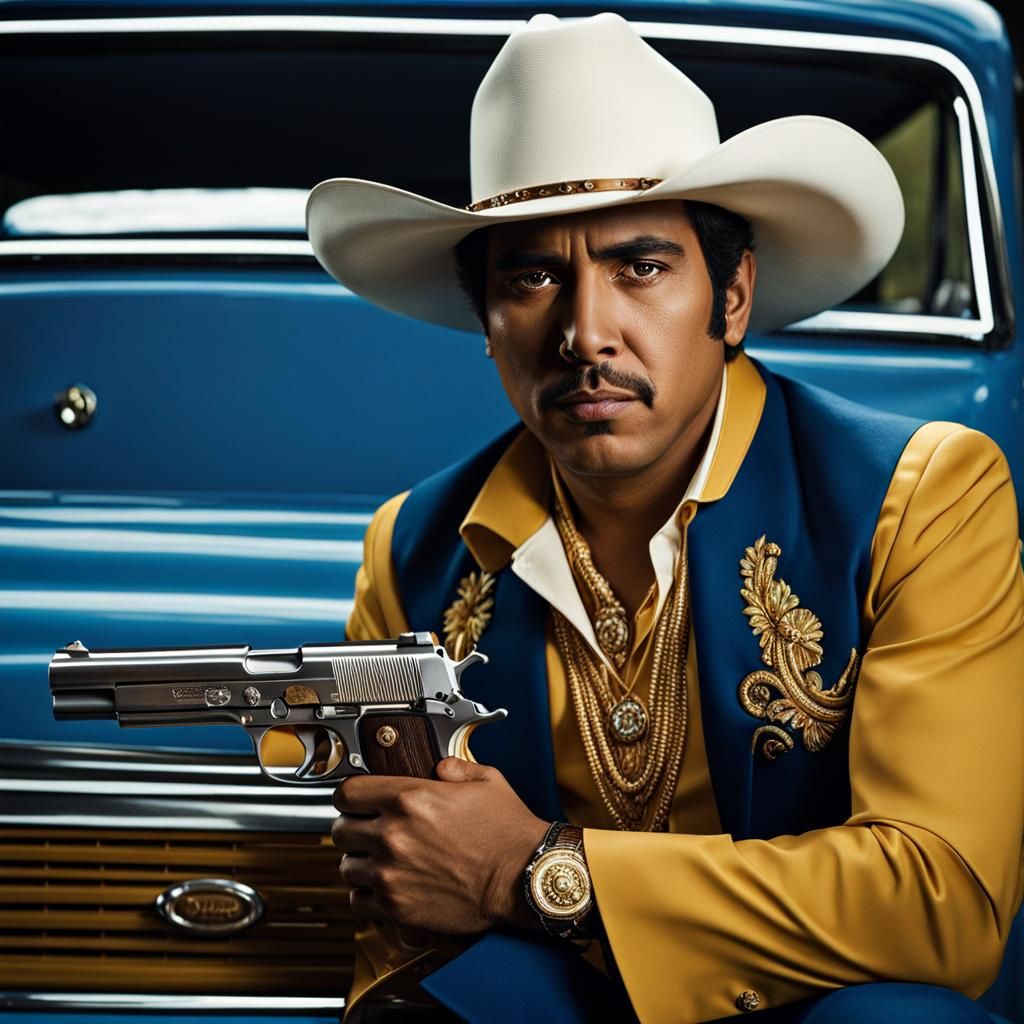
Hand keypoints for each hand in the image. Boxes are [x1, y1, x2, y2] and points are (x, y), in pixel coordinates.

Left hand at [331, 757, 548, 933]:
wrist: (523, 877)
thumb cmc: (508, 831)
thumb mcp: (486, 780)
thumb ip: (455, 766)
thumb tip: (439, 767)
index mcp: (409, 798)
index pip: (347, 792)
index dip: (350, 795)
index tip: (356, 801)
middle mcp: (393, 835)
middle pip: (340, 830)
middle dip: (352, 828)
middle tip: (368, 830)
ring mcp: (391, 873)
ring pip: (346, 866)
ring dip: (359, 862)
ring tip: (377, 860)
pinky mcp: (396, 907)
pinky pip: (357, 901)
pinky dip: (366, 894)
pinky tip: (384, 886)